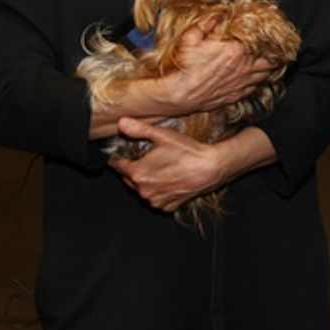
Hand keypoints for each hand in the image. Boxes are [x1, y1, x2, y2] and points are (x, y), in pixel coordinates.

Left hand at [109, 117, 223, 212]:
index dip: (118, 159)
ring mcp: (156, 200)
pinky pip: (157, 199)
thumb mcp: (163, 135)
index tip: (118, 156)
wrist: (211, 167)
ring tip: (157, 169)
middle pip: (128, 180)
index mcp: (138, 173)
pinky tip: (167, 180)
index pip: (119, 166)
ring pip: (142, 190)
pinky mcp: (169, 206)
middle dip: (133, 170)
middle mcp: (144, 190)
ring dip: (145, 182)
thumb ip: (139, 129)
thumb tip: (122, 123)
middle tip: (143, 160)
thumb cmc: (187, 152)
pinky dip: (159, 192)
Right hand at [153, 21, 278, 116]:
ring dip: (271, 66)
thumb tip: (216, 15)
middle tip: (279, 43)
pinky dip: (258, 80)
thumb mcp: (191, 38)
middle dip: (277, 50)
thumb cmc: (185, 67)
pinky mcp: (236, 95)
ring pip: (266, 74)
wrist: (180, 94)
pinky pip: (254, 87)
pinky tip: (257, 76)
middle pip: (271, 58)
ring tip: (273, 59)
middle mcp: (243, 67)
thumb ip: (205, 23)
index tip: (273, 16)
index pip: (261, 37)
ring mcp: (241, 83)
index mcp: (236, 51)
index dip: (269, 26)